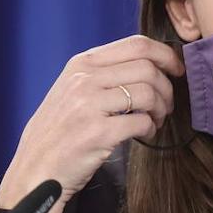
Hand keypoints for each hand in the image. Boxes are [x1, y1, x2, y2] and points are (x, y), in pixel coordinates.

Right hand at [0, 34, 183, 212]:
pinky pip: (141, 122)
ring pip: (148, 93)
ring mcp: (90, 105)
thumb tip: (149, 64)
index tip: (176, 70)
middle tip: (166, 105)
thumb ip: (103, 73)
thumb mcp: (72, 90)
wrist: (36, 168)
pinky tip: (145, 134)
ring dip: (161, 109)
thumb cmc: (59, 131)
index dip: (165, 55)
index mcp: (81, 64)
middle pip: (147, 68)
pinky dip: (151, 129)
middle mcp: (85, 79)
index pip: (136, 45)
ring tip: (156, 121)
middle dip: (167, 87)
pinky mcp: (98, 133)